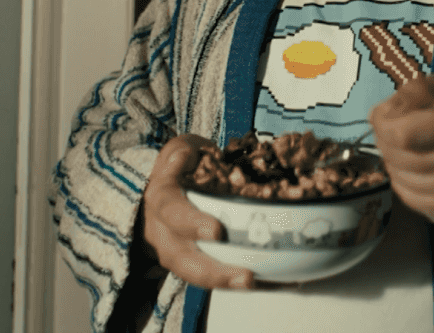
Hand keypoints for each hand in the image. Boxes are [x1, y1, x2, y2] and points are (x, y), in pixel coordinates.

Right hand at [139, 134, 255, 289]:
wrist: (161, 192)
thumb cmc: (179, 168)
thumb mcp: (180, 150)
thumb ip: (186, 153)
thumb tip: (197, 156)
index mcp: (161, 199)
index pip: (171, 212)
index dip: (192, 223)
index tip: (217, 232)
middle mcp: (164, 233)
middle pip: (182, 258)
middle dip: (214, 271)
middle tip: (247, 276)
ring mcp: (176, 252)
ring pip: (196, 275)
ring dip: (228, 283)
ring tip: (257, 285)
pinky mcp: (192, 263)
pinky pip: (214, 278)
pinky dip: (241, 283)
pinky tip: (272, 284)